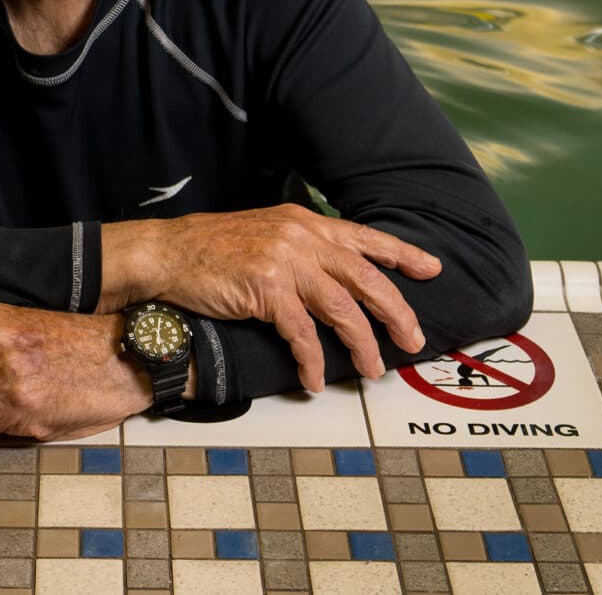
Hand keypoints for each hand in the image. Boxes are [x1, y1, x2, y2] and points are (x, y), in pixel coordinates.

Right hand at [112, 207, 438, 392]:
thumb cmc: (213, 249)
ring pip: (342, 309)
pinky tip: (314, 378)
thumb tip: (333, 276)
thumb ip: (302, 247)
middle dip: (396, 311)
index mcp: (305, 223)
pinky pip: (302, 334)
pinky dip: (312, 361)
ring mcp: (285, 262)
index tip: (432, 269)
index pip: (364, 237)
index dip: (401, 254)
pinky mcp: (266, 290)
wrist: (169, 252)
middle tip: (414, 339)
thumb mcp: (266, 234)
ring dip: (362, 344)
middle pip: (365, 277)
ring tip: (373, 369)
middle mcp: (302, 238)